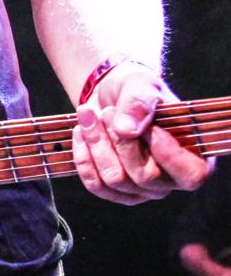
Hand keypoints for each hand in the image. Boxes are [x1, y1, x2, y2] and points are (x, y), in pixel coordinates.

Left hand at [73, 61, 211, 204]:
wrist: (111, 95)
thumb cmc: (136, 90)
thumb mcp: (141, 84)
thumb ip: (139, 102)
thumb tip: (126, 130)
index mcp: (195, 157)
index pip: (191, 175)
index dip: (167, 154)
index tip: (147, 126)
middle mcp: (172, 180)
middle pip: (144, 177)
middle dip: (119, 140)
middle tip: (107, 111)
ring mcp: (144, 189)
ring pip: (115, 180)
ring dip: (96, 144)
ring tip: (88, 114)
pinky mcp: (116, 190)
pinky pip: (96, 184)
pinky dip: (83, 156)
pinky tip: (80, 132)